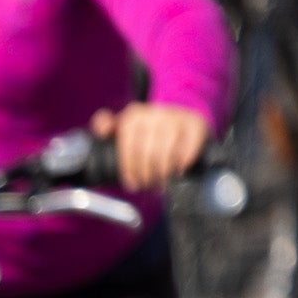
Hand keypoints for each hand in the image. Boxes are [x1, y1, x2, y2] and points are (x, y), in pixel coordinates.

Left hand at [92, 102, 212, 192]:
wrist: (178, 122)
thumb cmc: (145, 134)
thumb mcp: (122, 129)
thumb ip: (105, 126)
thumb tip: (102, 129)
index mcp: (133, 116)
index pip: (129, 147)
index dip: (130, 169)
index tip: (132, 183)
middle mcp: (155, 112)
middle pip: (148, 151)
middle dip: (146, 173)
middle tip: (147, 184)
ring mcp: (176, 116)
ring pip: (167, 149)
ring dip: (163, 171)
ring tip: (161, 180)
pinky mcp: (195, 122)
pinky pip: (190, 144)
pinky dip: (184, 161)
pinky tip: (179, 170)